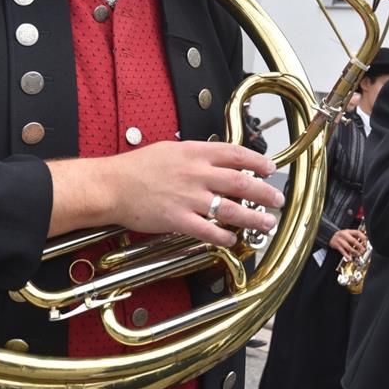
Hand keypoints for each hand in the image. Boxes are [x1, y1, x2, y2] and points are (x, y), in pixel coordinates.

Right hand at [48, 141, 281, 246]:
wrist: (111, 185)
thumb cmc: (136, 168)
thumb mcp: (171, 149)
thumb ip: (196, 155)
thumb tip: (218, 160)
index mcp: (195, 153)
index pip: (236, 154)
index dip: (258, 161)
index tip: (270, 168)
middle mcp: (196, 174)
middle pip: (241, 182)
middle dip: (265, 192)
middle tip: (277, 199)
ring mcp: (188, 198)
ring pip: (230, 209)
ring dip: (253, 218)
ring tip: (267, 223)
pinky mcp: (178, 219)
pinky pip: (208, 230)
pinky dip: (224, 236)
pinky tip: (232, 238)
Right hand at [329, 228, 368, 259]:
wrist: (330, 236)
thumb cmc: (341, 235)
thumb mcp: (348, 233)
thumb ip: (355, 236)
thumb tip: (364, 242)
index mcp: (349, 231)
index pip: (357, 233)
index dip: (363, 238)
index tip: (366, 243)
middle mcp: (344, 235)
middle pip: (354, 241)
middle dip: (359, 247)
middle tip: (363, 250)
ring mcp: (340, 240)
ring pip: (348, 247)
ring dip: (354, 252)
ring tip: (358, 255)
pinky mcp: (337, 246)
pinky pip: (342, 251)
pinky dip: (347, 255)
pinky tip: (350, 258)